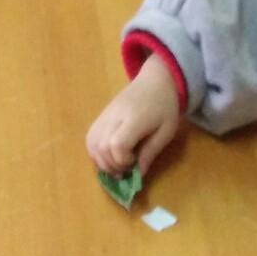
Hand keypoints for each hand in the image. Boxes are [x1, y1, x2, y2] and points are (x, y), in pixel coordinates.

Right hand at [86, 54, 182, 177]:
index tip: (135, 162)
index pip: (117, 144)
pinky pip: (90, 136)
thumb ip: (151, 152)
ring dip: (102, 160)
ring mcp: (105, 114)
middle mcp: (115, 116)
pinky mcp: (101, 115)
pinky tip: (109, 155)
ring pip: (92, 143)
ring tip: (117, 164)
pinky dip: (96, 151)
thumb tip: (139, 175)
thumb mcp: (166, 131)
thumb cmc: (165, 106)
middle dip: (113, 165)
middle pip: (102, 146)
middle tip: (127, 168)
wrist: (155, 80)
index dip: (123, 160)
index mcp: (134, 118)